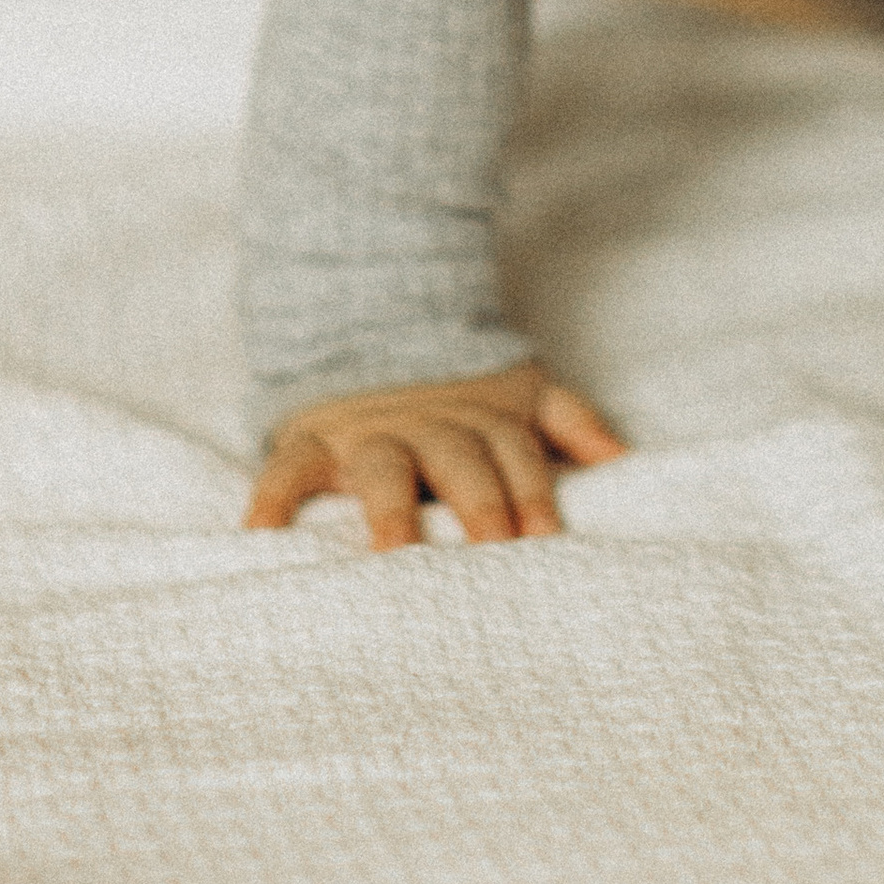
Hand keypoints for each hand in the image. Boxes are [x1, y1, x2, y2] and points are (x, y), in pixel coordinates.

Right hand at [244, 362, 626, 550]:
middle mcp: (427, 429)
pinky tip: (261, 536)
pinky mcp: (311, 443)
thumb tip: (622, 456)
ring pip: (383, 467)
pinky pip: (287, 468)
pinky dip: (273, 499)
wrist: (371, 331)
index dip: (533, 494)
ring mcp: (368, 436)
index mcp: (481, 422)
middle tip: (493, 550)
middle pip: (460, 460)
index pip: (516, 456)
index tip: (547, 540)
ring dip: (391, 506)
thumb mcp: (519, 396)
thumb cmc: (457, 398)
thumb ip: (569, 420)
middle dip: (479, 502)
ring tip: (394, 551)